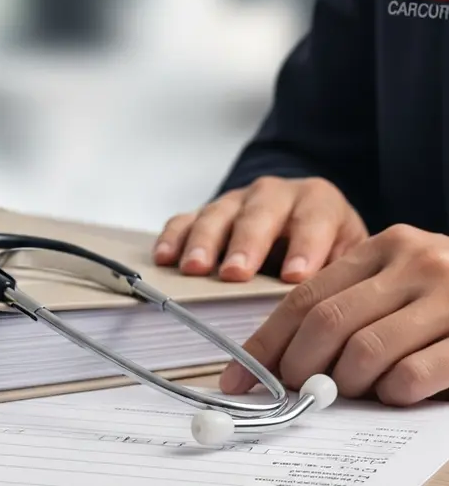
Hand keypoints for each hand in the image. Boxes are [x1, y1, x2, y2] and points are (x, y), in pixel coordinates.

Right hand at [153, 176, 368, 282]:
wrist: (303, 222)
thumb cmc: (327, 250)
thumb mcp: (348, 259)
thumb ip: (341, 280)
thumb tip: (334, 319)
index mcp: (318, 202)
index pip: (313, 220)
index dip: (305, 247)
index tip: (295, 277)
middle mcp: (274, 195)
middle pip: (259, 214)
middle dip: (246, 244)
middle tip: (236, 273)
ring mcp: (235, 202)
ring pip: (217, 215)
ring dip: (204, 242)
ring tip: (195, 269)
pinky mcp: (205, 213)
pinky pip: (183, 220)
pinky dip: (172, 238)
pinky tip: (164, 258)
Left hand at [220, 224, 448, 405]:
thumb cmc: (448, 296)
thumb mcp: (397, 282)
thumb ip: (349, 304)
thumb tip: (278, 359)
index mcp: (382, 247)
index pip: (303, 297)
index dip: (265, 344)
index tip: (238, 379)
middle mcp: (415, 262)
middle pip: (326, 323)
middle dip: (299, 368)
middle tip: (296, 392)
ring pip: (365, 350)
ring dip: (345, 384)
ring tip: (351, 392)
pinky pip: (415, 373)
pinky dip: (393, 392)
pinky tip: (394, 394)